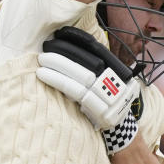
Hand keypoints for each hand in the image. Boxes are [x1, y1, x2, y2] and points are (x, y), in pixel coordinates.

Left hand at [38, 27, 140, 153]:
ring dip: (58, 67)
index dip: (78, 39)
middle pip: (86, 61)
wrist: (121, 129)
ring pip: (80, 76)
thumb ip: (94, 68)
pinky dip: (58, 81)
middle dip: (64, 53)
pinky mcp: (100, 110)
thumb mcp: (108, 82)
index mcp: (117, 70)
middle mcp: (115, 81)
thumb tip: (67, 50)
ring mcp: (110, 96)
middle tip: (45, 49)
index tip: (60, 33)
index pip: (96, 49)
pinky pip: (75, 92)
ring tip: (41, 62)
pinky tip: (44, 75)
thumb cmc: (106, 102)